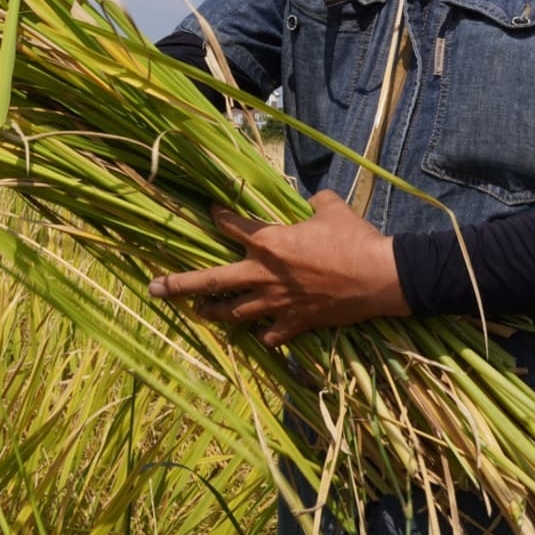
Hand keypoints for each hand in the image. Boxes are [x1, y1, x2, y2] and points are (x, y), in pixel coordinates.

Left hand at [146, 190, 409, 346]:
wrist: (380, 276)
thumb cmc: (354, 238)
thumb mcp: (332, 209)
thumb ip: (315, 202)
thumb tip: (313, 198)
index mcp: (270, 242)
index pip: (231, 226)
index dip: (218, 217)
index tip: (210, 212)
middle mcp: (265, 274)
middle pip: (212, 281)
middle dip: (180, 284)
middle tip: (154, 288)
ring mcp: (278, 303)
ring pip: (234, 313)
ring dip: (214, 313)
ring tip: (199, 312)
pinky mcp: (296, 323)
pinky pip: (270, 335)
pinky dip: (262, 336)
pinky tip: (258, 335)